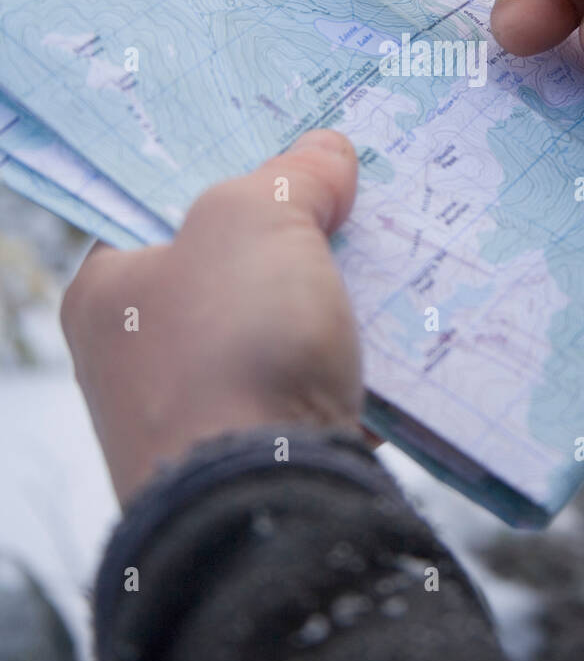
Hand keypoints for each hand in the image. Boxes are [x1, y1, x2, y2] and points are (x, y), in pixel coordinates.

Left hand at [61, 130, 360, 502]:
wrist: (264, 508)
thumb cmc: (230, 346)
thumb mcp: (257, 220)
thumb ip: (291, 175)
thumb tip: (328, 152)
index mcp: (109, 294)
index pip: (169, 215)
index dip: (236, 178)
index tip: (299, 160)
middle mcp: (137, 360)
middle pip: (232, 273)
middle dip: (300, 243)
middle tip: (357, 206)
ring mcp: (196, 419)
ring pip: (279, 336)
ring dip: (335, 309)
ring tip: (395, 268)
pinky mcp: (254, 463)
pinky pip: (309, 393)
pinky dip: (350, 370)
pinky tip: (396, 346)